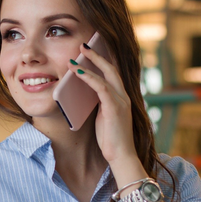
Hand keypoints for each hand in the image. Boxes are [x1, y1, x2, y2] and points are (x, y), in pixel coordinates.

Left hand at [68, 44, 136, 164]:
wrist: (121, 156)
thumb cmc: (110, 139)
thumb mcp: (102, 117)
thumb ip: (98, 104)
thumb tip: (84, 93)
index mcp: (121, 98)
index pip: (112, 74)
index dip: (102, 60)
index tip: (90, 51)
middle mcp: (123, 96)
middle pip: (111, 68)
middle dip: (97, 55)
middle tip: (83, 45)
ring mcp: (121, 101)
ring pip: (106, 75)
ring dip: (90, 63)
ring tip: (77, 55)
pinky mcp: (115, 108)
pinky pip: (101, 87)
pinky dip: (89, 78)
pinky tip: (78, 72)